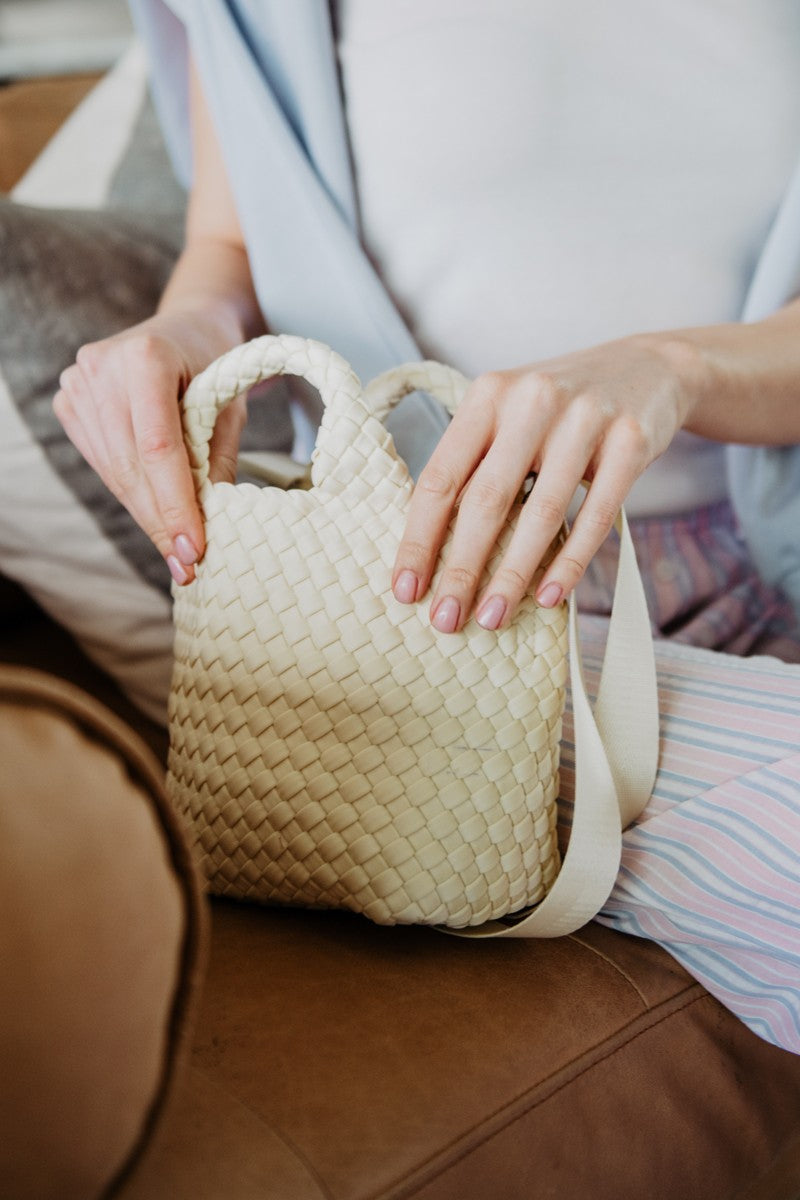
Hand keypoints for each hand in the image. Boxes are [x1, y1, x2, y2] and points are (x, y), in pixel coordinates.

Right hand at [54, 312, 246, 584]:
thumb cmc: (215, 363)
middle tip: (188, 567)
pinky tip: (156, 517)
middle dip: (162, 521)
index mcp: (145, 357)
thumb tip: (210, 523)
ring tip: (176, 553)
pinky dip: (132, 493)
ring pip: (115, 471)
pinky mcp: (71, 402)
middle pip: (132, 465)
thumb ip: (218, 460)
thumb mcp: (231, 407)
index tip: (193, 548)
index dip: (174, 503)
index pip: (158, 447)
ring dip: (146, 516)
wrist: (187, 328)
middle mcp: (102, 367)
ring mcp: (79, 383)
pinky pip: (103, 463)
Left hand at [392, 332, 699, 630]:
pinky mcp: (630, 441)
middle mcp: (531, 401)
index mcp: (487, 396)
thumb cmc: (561, 408)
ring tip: (492, 618)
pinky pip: (595, 515)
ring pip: (540, 513)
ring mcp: (584, 419)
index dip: (419, 538)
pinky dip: (570, 561)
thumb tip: (431, 550)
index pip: (441, 477)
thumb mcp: (510, 415)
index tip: (406, 590)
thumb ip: (475, 464)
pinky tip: (550, 596)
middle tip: (445, 620)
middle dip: (461, 569)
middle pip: (486, 500)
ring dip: (512, 575)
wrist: (650, 367)